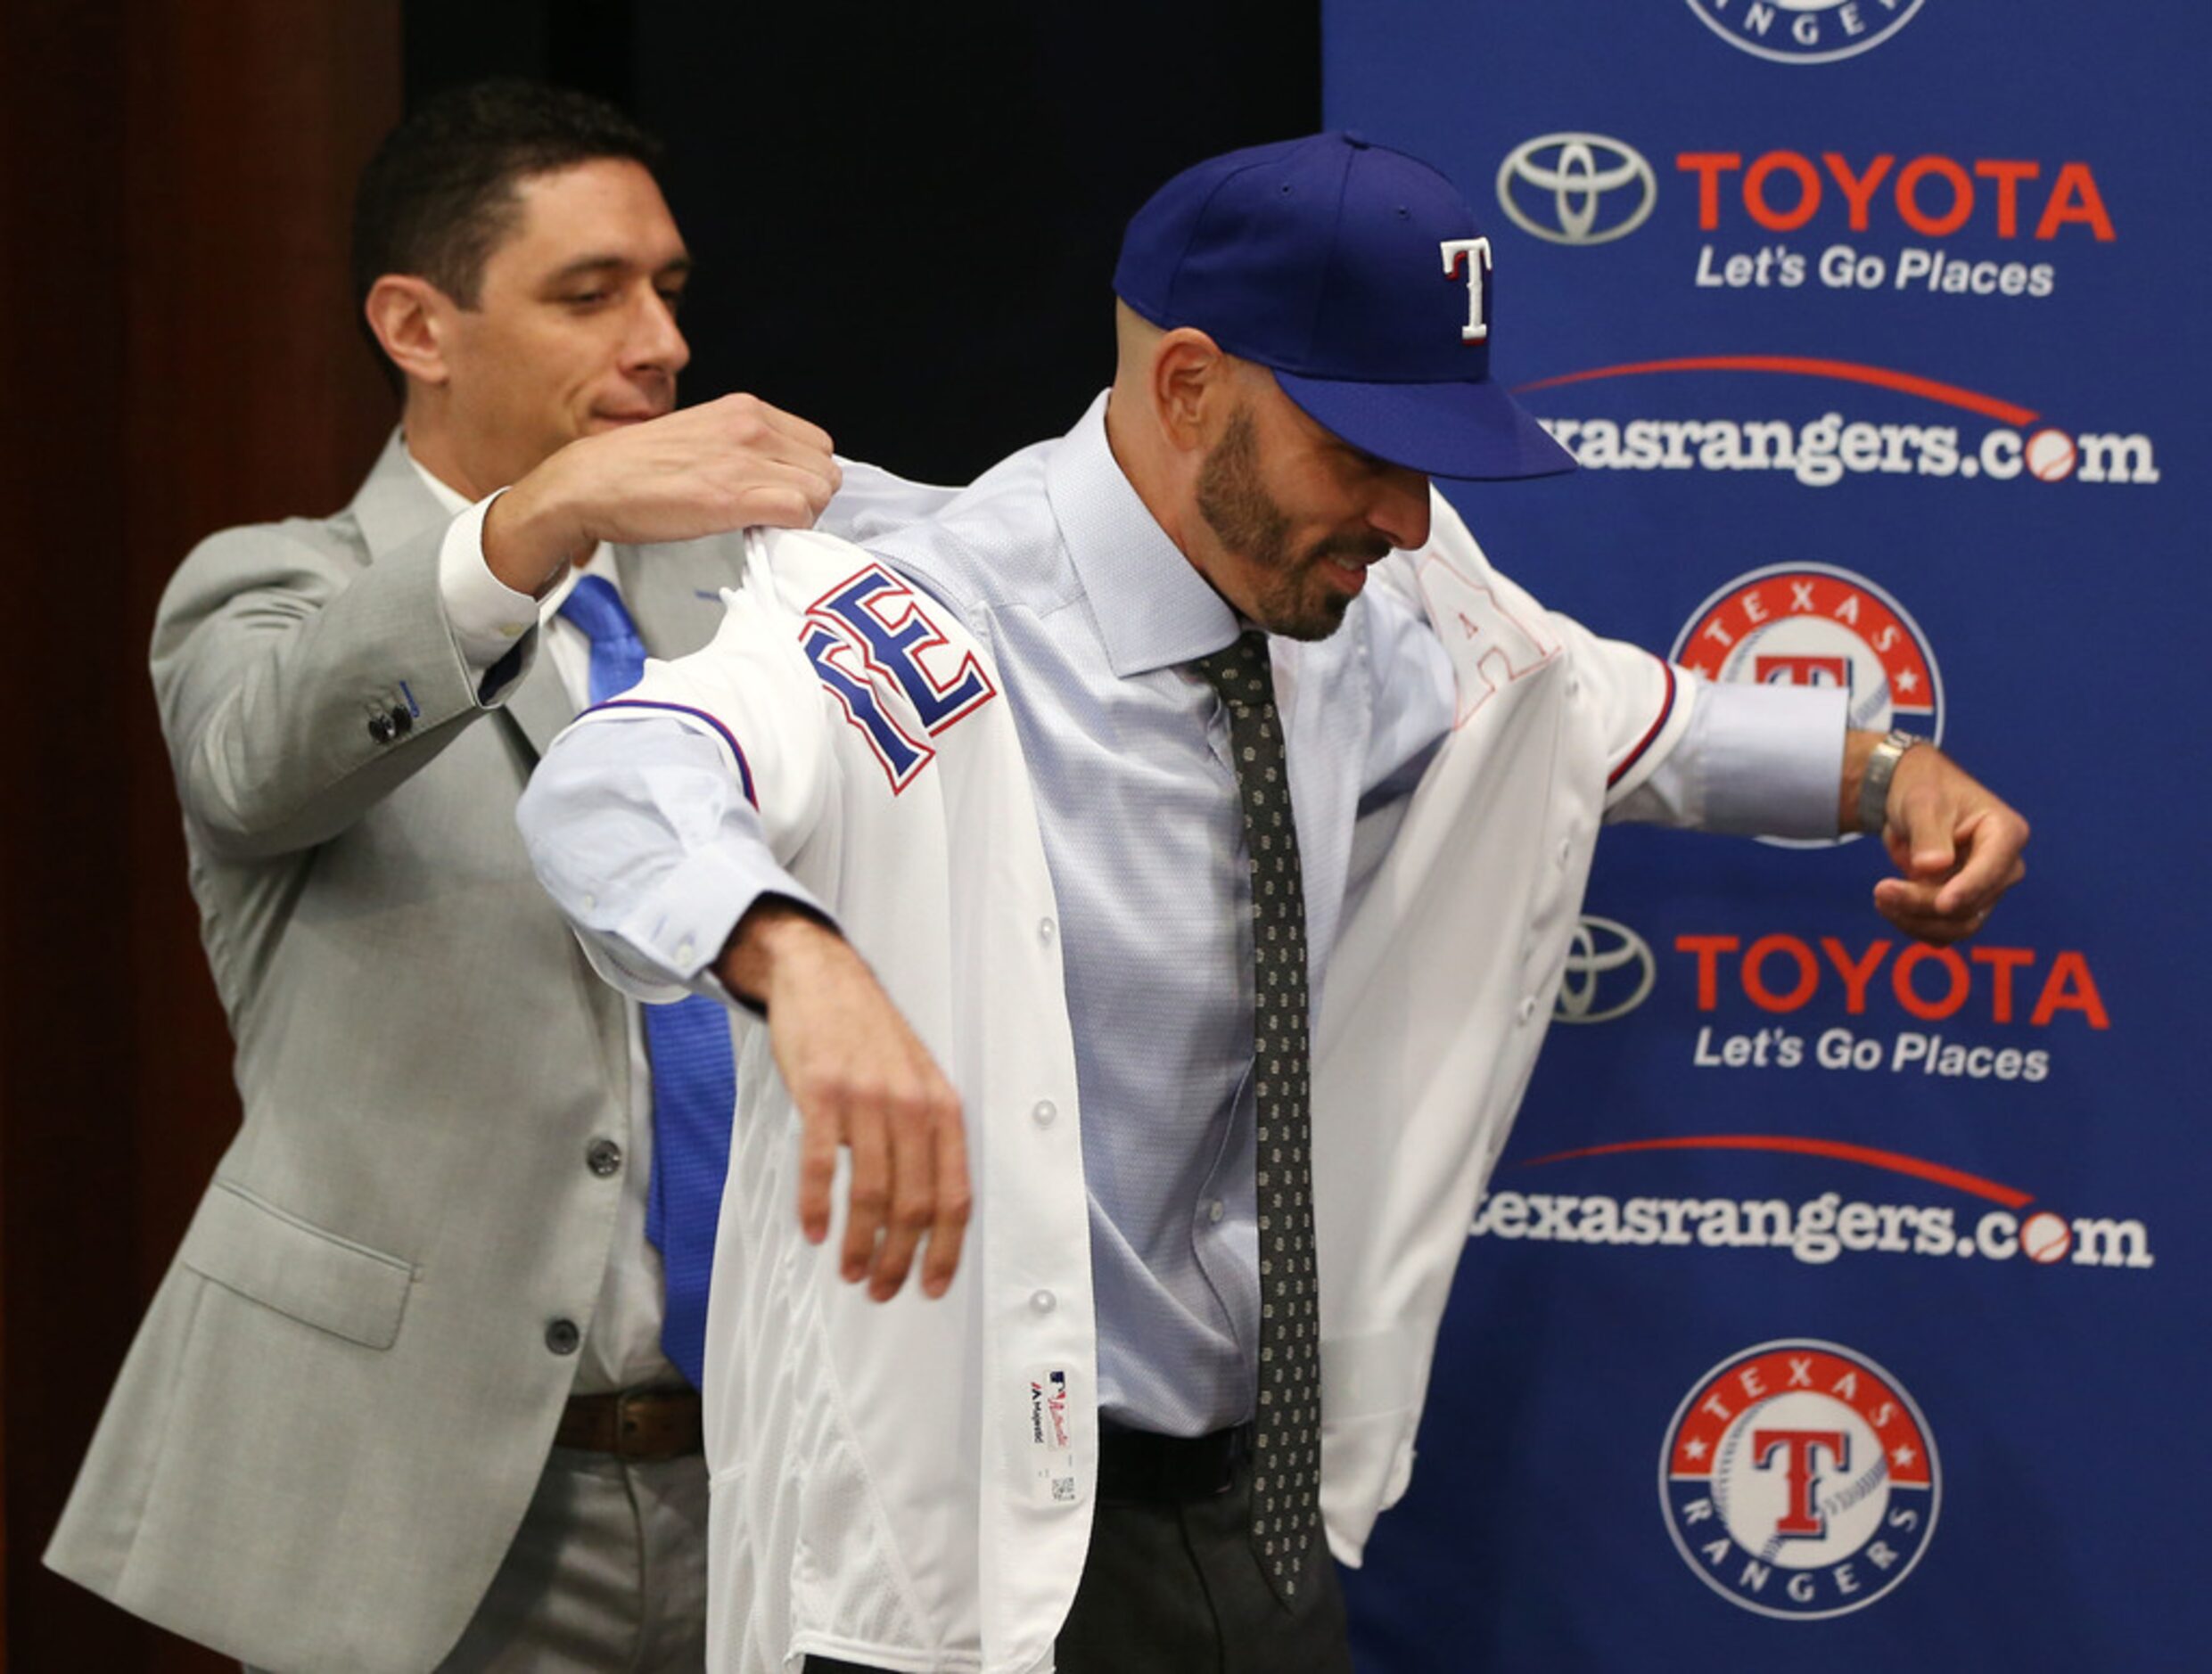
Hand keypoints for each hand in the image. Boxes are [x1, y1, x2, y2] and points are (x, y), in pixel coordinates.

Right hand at [483, 394, 841, 593]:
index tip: (780, 494)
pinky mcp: (735, 495)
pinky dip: (789, 530)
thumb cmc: (638, 467)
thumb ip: (743, 446)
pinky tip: (758, 532)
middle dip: (809, 498)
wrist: (591, 482)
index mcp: (746, 409)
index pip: (818, 444)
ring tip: (762, 523)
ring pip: (819, 491)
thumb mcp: (702, 435)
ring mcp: (745, 459)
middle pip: (826, 470)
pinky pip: (799, 512)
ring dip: (800, 515)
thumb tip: (775, 473)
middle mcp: (752, 426)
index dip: (805, 476)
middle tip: (774, 515)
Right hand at [721, 901, 969, 1300]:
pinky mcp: (822, 1092)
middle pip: (914, 1204)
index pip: (955, 1194)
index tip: (931, 1287)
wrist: (823, 978)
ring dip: (860, 1244)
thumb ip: (926, 1137)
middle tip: (882, 1290)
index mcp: (943, 1108)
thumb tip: (925, 1210)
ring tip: (850, 1271)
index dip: (946, 1249)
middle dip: (899, 1258)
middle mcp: (912, 1105)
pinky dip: (817, 1206)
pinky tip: (813, 1231)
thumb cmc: (870, 1037)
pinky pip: (820, 1164)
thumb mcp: (917, 1081)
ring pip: (871, 1192)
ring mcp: (866, 1098)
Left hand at [1859, 739, 2029, 943]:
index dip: (1968, 889)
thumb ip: (1928, 834)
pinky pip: (1944, 931)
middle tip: (1880, 890)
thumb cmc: (1924, 792)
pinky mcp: (1964, 906)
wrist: (1912, 803)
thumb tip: (1932, 868)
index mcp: (2005, 834)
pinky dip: (1915, 925)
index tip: (1941, 904)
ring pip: (1958, 926)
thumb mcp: (1922, 804)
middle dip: (1923, 903)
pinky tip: (1889, 906)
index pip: (1992, 869)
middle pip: (1971, 904)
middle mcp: (2003, 868)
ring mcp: (1985, 890)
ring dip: (1916, 921)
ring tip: (1880, 897)